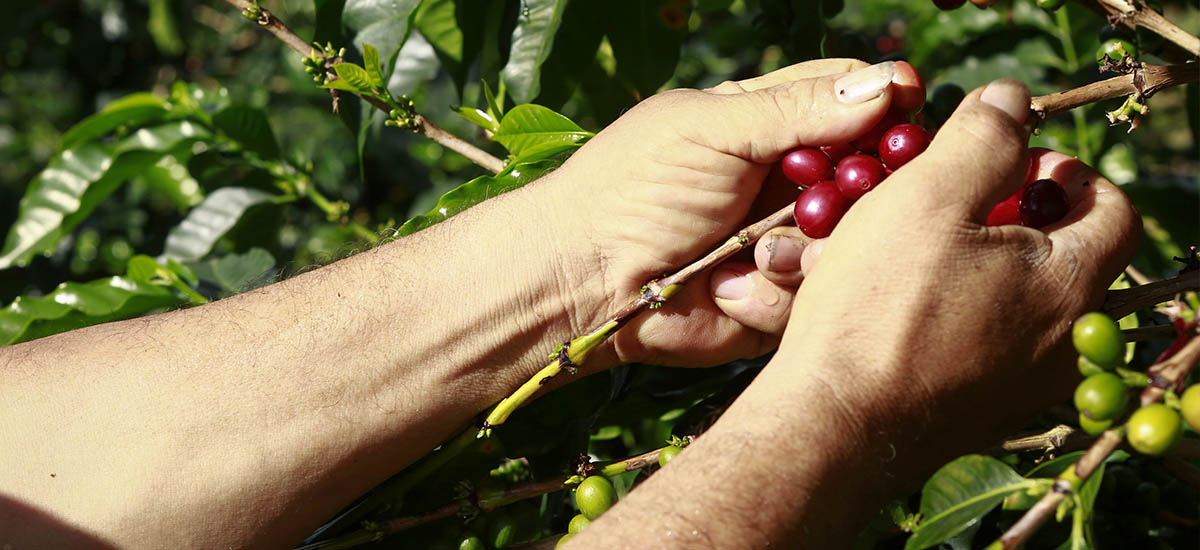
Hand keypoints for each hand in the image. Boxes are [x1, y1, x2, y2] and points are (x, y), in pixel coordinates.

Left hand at [543, 59, 923, 367]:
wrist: (582, 280)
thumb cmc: (633, 188)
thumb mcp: (711, 129)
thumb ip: (796, 108)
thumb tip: (887, 84)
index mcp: (768, 124)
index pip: (851, 98)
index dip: (887, 104)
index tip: (911, 112)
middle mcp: (788, 182)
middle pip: (872, 175)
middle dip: (862, 189)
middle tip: (831, 199)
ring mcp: (787, 243)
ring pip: (853, 241)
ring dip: (810, 247)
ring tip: (757, 252)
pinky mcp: (780, 301)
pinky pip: (817, 296)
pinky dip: (777, 292)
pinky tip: (730, 286)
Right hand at [769, 79, 1139, 470]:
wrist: (833, 421)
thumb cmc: (878, 305)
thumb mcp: (928, 196)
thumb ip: (982, 138)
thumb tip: (1011, 97)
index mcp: (1070, 282)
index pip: (1111, 207)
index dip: (1059, 171)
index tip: (996, 164)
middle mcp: (1065, 340)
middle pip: (1065, 254)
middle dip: (1012, 215)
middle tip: (948, 202)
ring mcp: (1025, 383)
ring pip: (1019, 298)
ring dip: (978, 262)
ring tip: (912, 249)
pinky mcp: (982, 409)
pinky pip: (987, 341)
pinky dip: (957, 310)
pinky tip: (898, 304)